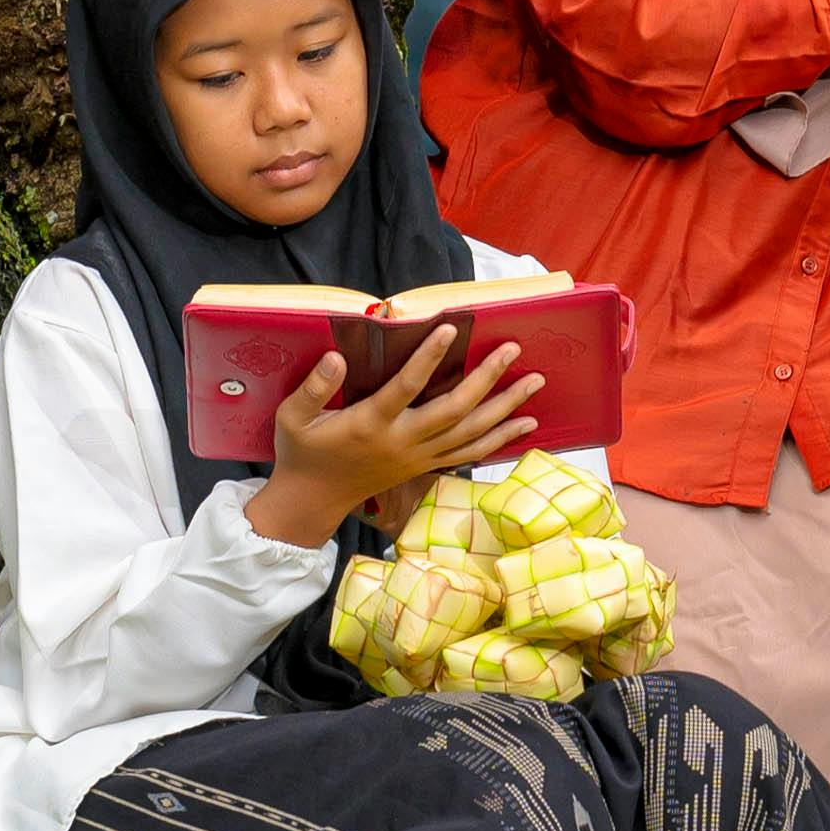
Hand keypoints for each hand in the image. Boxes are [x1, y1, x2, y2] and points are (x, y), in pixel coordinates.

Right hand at [252, 327, 539, 545]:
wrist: (312, 501)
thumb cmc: (302, 452)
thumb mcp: (293, 418)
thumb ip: (315, 387)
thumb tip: (336, 357)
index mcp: (370, 424)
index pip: (405, 387)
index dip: (428, 358)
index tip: (449, 328)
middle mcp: (401, 441)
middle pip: (454, 410)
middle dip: (487, 379)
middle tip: (513, 349)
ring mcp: (418, 457)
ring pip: (471, 433)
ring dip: (506, 408)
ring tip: (536, 383)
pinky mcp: (426, 467)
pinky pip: (470, 453)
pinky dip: (500, 439)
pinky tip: (525, 424)